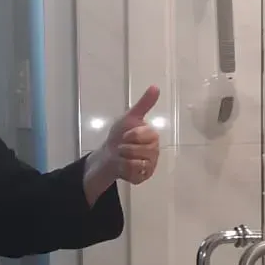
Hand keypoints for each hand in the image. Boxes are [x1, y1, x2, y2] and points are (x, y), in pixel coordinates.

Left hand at [83, 86, 161, 205]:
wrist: (108, 155)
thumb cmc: (119, 136)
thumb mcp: (130, 117)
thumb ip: (144, 104)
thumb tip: (156, 87)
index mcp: (153, 136)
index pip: (147, 135)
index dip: (132, 135)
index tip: (126, 135)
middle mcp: (155, 151)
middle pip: (141, 150)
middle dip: (126, 148)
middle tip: (123, 147)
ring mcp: (150, 165)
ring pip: (138, 162)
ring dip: (124, 159)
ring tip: (123, 156)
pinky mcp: (143, 177)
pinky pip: (134, 173)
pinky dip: (124, 169)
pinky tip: (123, 166)